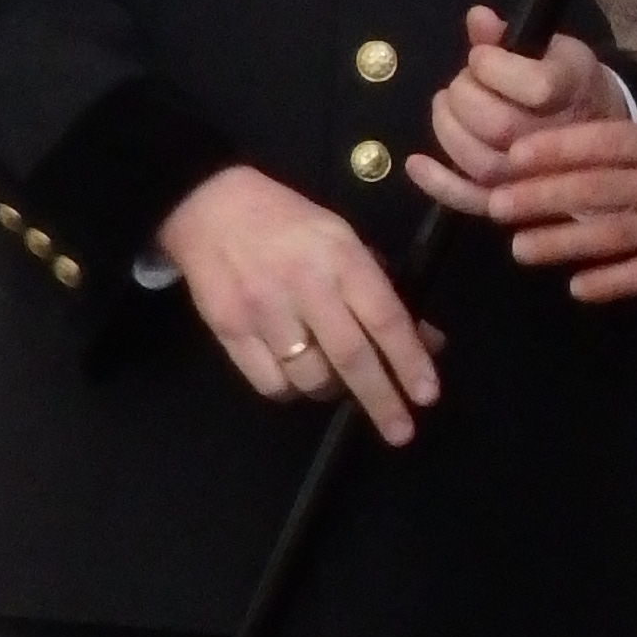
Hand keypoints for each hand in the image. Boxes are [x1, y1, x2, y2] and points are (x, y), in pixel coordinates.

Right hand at [152, 165, 440, 441]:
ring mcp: (264, 310)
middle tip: (401, 431)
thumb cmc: (289, 223)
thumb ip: (380, 289)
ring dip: (333, 392)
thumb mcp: (342, 239)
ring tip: (338, 384)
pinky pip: (271, 383)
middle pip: (351, 356)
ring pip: (310, 378)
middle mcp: (305, 284)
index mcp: (340, 256)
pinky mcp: (230, 329)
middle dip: (381, 400)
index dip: (409, 360)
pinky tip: (296, 377)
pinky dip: (291, 390)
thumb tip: (425, 340)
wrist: (209, 205)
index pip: (384, 318)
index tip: (426, 395)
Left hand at [411, 8, 624, 216]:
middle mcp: (562, 139)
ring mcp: (539, 176)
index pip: (535, 86)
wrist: (597, 129)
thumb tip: (477, 17)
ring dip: (448, 130)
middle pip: (500, 126)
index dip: (493, 66)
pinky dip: (439, 183)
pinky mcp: (516, 201)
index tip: (483, 56)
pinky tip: (415, 163)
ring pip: (484, 164)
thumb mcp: (548, 48)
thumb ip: (509, 36)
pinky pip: (475, 200)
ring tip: (445, 107)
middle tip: (462, 83)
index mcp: (575, 90)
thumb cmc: (566, 81)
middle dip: (465, 97)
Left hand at [421, 89, 636, 301]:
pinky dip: (614, 282)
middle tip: (496, 204)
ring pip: (614, 237)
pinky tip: (579, 288)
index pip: (608, 144)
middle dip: (543, 197)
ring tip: (521, 248)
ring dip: (564, 243)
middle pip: (598, 191)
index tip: (516, 154)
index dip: (558, 149)